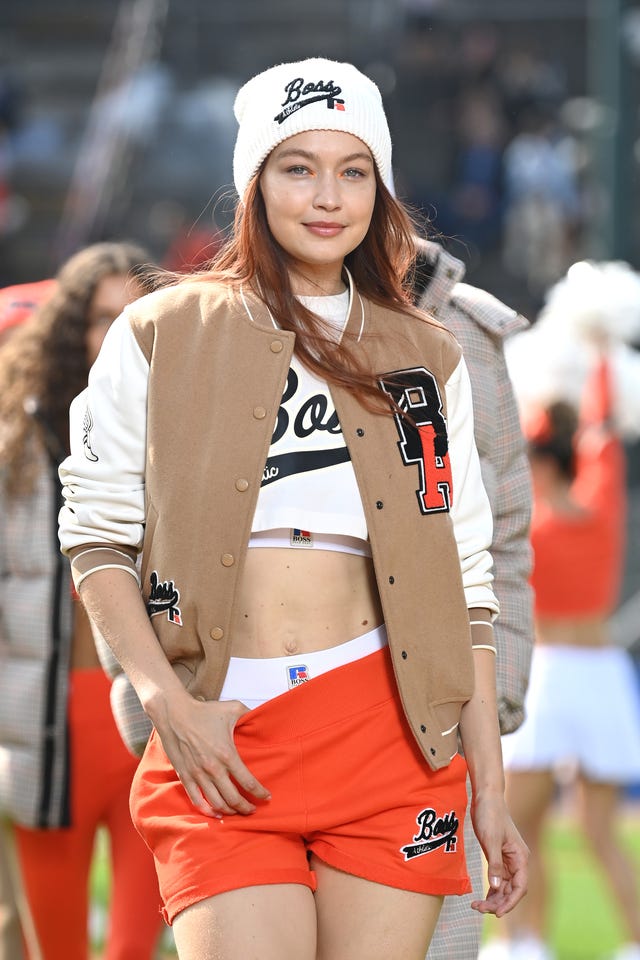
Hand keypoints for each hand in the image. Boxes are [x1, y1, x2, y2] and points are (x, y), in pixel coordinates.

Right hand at [156, 694, 270, 817]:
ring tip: (238, 811)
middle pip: (233, 799)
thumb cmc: (204, 711)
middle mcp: (213, 769)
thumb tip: (263, 718)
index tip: (267, 796)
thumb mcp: (233, 708)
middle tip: (253, 809)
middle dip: (246, 807)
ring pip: (217, 803)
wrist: (174, 714)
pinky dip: (208, 811)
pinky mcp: (185, 776)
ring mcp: (198, 775)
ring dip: (230, 811)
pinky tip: (216, 813)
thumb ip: (250, 715)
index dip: (260, 793)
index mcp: (227, 755)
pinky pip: (197, 801)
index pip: (248, 782)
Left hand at [470, 795, 528, 916]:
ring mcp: (507, 860)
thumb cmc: (491, 815)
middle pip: (511, 890)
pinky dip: (490, 890)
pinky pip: (497, 880)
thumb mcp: (491, 839)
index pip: (520, 886)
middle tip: (480, 909)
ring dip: (493, 898)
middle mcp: (517, 861)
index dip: (510, 902)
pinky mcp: (498, 857)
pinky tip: (480, 898)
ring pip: (503, 887)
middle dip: (498, 902)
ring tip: (476, 906)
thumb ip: (494, 864)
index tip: (498, 913)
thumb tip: (495, 887)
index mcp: (520, 857)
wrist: (486, 797)